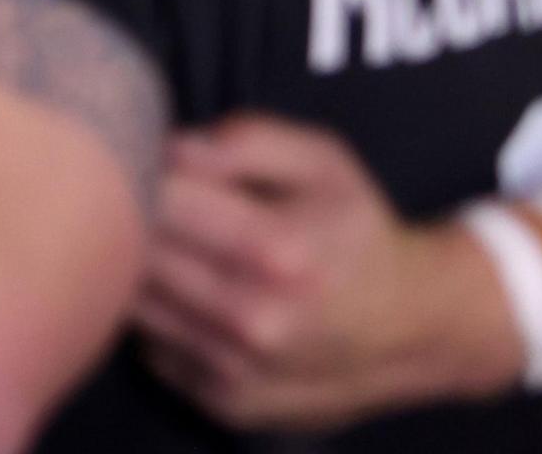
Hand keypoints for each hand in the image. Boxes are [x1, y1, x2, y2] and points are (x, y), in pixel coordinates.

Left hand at [132, 114, 523, 431]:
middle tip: (149, 203)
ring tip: (174, 249)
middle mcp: (255, 318)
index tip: (145, 162)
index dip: (138, 172)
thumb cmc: (355, 231)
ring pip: (133, 304)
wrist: (412, 327)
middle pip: (135, 255)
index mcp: (280, 250)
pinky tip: (193, 301)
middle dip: (129, 220)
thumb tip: (166, 147)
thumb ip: (242, 141)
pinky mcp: (223, 401)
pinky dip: (160, 321)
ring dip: (138, 273)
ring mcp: (236, 368)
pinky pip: (151, 347)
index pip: (157, 200)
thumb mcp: (321, 162)